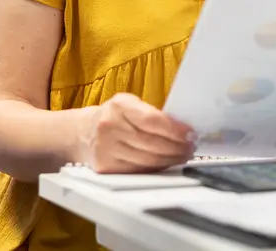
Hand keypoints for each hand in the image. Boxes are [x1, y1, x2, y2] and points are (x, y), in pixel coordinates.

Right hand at [77, 93, 194, 173]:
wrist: (84, 132)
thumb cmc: (115, 116)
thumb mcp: (130, 104)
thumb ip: (153, 113)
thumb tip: (183, 129)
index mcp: (119, 106)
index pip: (152, 120)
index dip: (174, 129)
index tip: (191, 134)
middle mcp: (109, 127)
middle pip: (151, 143)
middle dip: (176, 147)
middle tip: (191, 147)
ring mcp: (105, 149)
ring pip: (146, 160)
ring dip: (170, 159)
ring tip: (183, 155)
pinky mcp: (105, 167)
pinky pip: (137, 170)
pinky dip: (156, 168)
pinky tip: (166, 163)